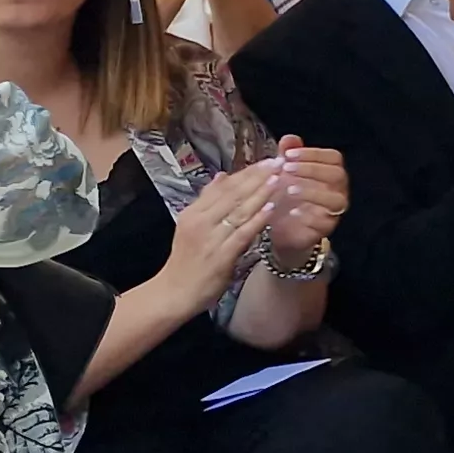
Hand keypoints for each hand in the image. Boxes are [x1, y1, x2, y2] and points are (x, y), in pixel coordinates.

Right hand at [151, 160, 272, 322]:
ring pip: (239, 210)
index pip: (224, 186)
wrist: (174, 293)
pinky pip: (242, 233)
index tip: (267, 160)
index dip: (247, 172)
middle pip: (232, 194)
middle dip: (257, 176)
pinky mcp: (220, 255)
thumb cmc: (186, 260)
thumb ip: (208, 201)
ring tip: (279, 177)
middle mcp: (200, 221)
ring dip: (261, 193)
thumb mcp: (191, 226)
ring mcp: (210, 238)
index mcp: (193, 213)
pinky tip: (272, 208)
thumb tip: (222, 175)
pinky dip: (257, 219)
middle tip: (278, 161)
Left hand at [247, 139, 347, 261]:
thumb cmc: (285, 196)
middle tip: (286, 169)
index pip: (333, 157)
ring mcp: (334, 210)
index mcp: (331, 172)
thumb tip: (289, 138)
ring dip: (312, 192)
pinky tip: (292, 211)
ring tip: (289, 189)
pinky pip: (324, 222)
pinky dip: (308, 216)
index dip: (313, 154)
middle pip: (337, 175)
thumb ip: (288, 155)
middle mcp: (338, 189)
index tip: (289, 154)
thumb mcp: (283, 173)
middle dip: (312, 170)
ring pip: (335, 199)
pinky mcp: (326, 228)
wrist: (280, 228)